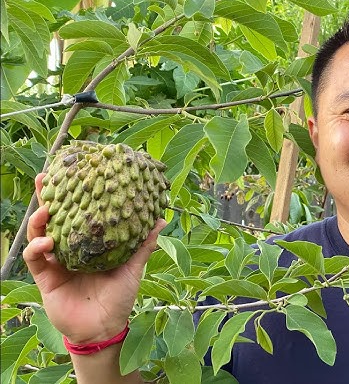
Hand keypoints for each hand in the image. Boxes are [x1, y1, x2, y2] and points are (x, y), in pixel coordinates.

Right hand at [23, 173, 165, 343]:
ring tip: (46, 208)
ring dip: (40, 219)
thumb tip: (162, 219)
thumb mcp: (133, 267)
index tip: (73, 173)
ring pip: (39, 234)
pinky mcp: (45, 277)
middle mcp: (70, 248)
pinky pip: (34, 258)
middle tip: (47, 178)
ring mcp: (55, 262)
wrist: (104, 328)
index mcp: (89, 243)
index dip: (74, 195)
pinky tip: (46, 242)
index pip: (78, 213)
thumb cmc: (120, 297)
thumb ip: (144, 243)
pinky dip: (37, 247)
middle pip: (54, 218)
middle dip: (47, 198)